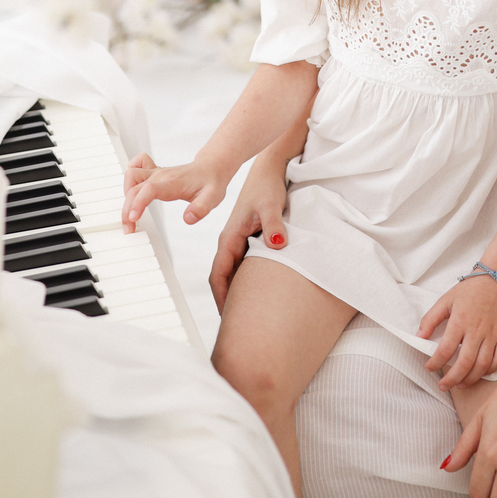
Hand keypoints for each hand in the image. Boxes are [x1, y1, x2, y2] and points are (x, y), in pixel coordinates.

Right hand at [121, 152, 227, 231]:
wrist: (211, 168)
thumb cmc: (211, 182)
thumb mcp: (213, 198)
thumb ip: (201, 209)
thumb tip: (188, 219)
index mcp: (173, 183)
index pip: (150, 189)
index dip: (138, 203)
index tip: (133, 219)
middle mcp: (161, 176)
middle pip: (135, 188)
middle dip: (127, 209)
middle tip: (129, 229)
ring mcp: (156, 172)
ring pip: (131, 175)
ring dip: (125, 194)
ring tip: (130, 213)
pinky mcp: (154, 172)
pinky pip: (135, 165)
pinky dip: (129, 177)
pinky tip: (132, 191)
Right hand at [209, 162, 290, 312]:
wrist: (270, 169)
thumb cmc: (267, 186)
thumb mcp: (271, 205)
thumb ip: (273, 226)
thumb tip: (278, 245)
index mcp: (230, 237)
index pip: (219, 274)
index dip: (222, 298)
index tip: (228, 319)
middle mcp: (231, 241)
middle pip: (224, 278)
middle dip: (228, 302)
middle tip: (238, 328)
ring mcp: (240, 240)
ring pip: (234, 273)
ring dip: (238, 292)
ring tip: (248, 316)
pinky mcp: (250, 238)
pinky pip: (245, 265)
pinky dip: (248, 280)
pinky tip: (260, 291)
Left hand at [419, 276, 496, 388]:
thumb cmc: (470, 291)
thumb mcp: (445, 300)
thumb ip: (430, 319)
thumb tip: (419, 337)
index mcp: (460, 320)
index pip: (446, 349)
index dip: (435, 363)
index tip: (429, 368)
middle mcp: (477, 330)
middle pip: (465, 362)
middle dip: (452, 379)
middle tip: (443, 386)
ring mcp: (493, 334)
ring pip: (482, 365)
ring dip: (470, 379)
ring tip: (460, 384)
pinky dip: (490, 370)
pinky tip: (480, 373)